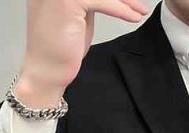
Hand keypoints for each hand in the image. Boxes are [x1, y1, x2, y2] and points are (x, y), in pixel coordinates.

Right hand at [16, 0, 149, 106]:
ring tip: (141, 10)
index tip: (132, 0)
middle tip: (140, 4)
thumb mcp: (79, 15)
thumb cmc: (61, 48)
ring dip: (127, 0)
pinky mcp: (68, 0)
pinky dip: (121, 9)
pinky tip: (134, 17)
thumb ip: (90, 0)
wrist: (47, 70)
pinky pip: (103, 1)